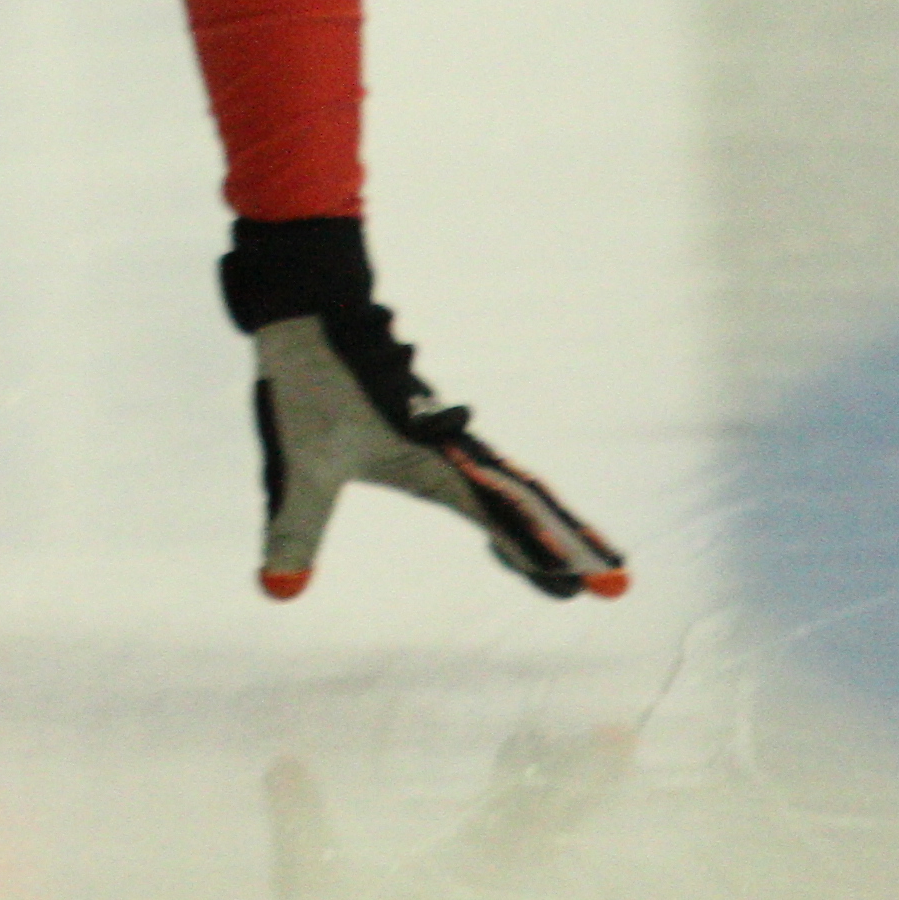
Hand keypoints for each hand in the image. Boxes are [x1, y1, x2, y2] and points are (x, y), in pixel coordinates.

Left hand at [222, 219, 626, 601]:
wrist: (314, 307)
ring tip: (598, 552)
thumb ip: (293, 530)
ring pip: (519, 481)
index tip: (590, 584)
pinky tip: (526, 508)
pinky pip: (494, 467)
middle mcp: (455, 449)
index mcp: (433, 462)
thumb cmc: (308, 382)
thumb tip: (277, 593)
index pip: (501, 518)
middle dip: (573, 541)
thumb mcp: (297, 468)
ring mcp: (450, 435)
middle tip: (621, 582)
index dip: (542, 553)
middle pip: (529, 501)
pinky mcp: (435, 425)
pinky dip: (521, 495)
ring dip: (558, 518)